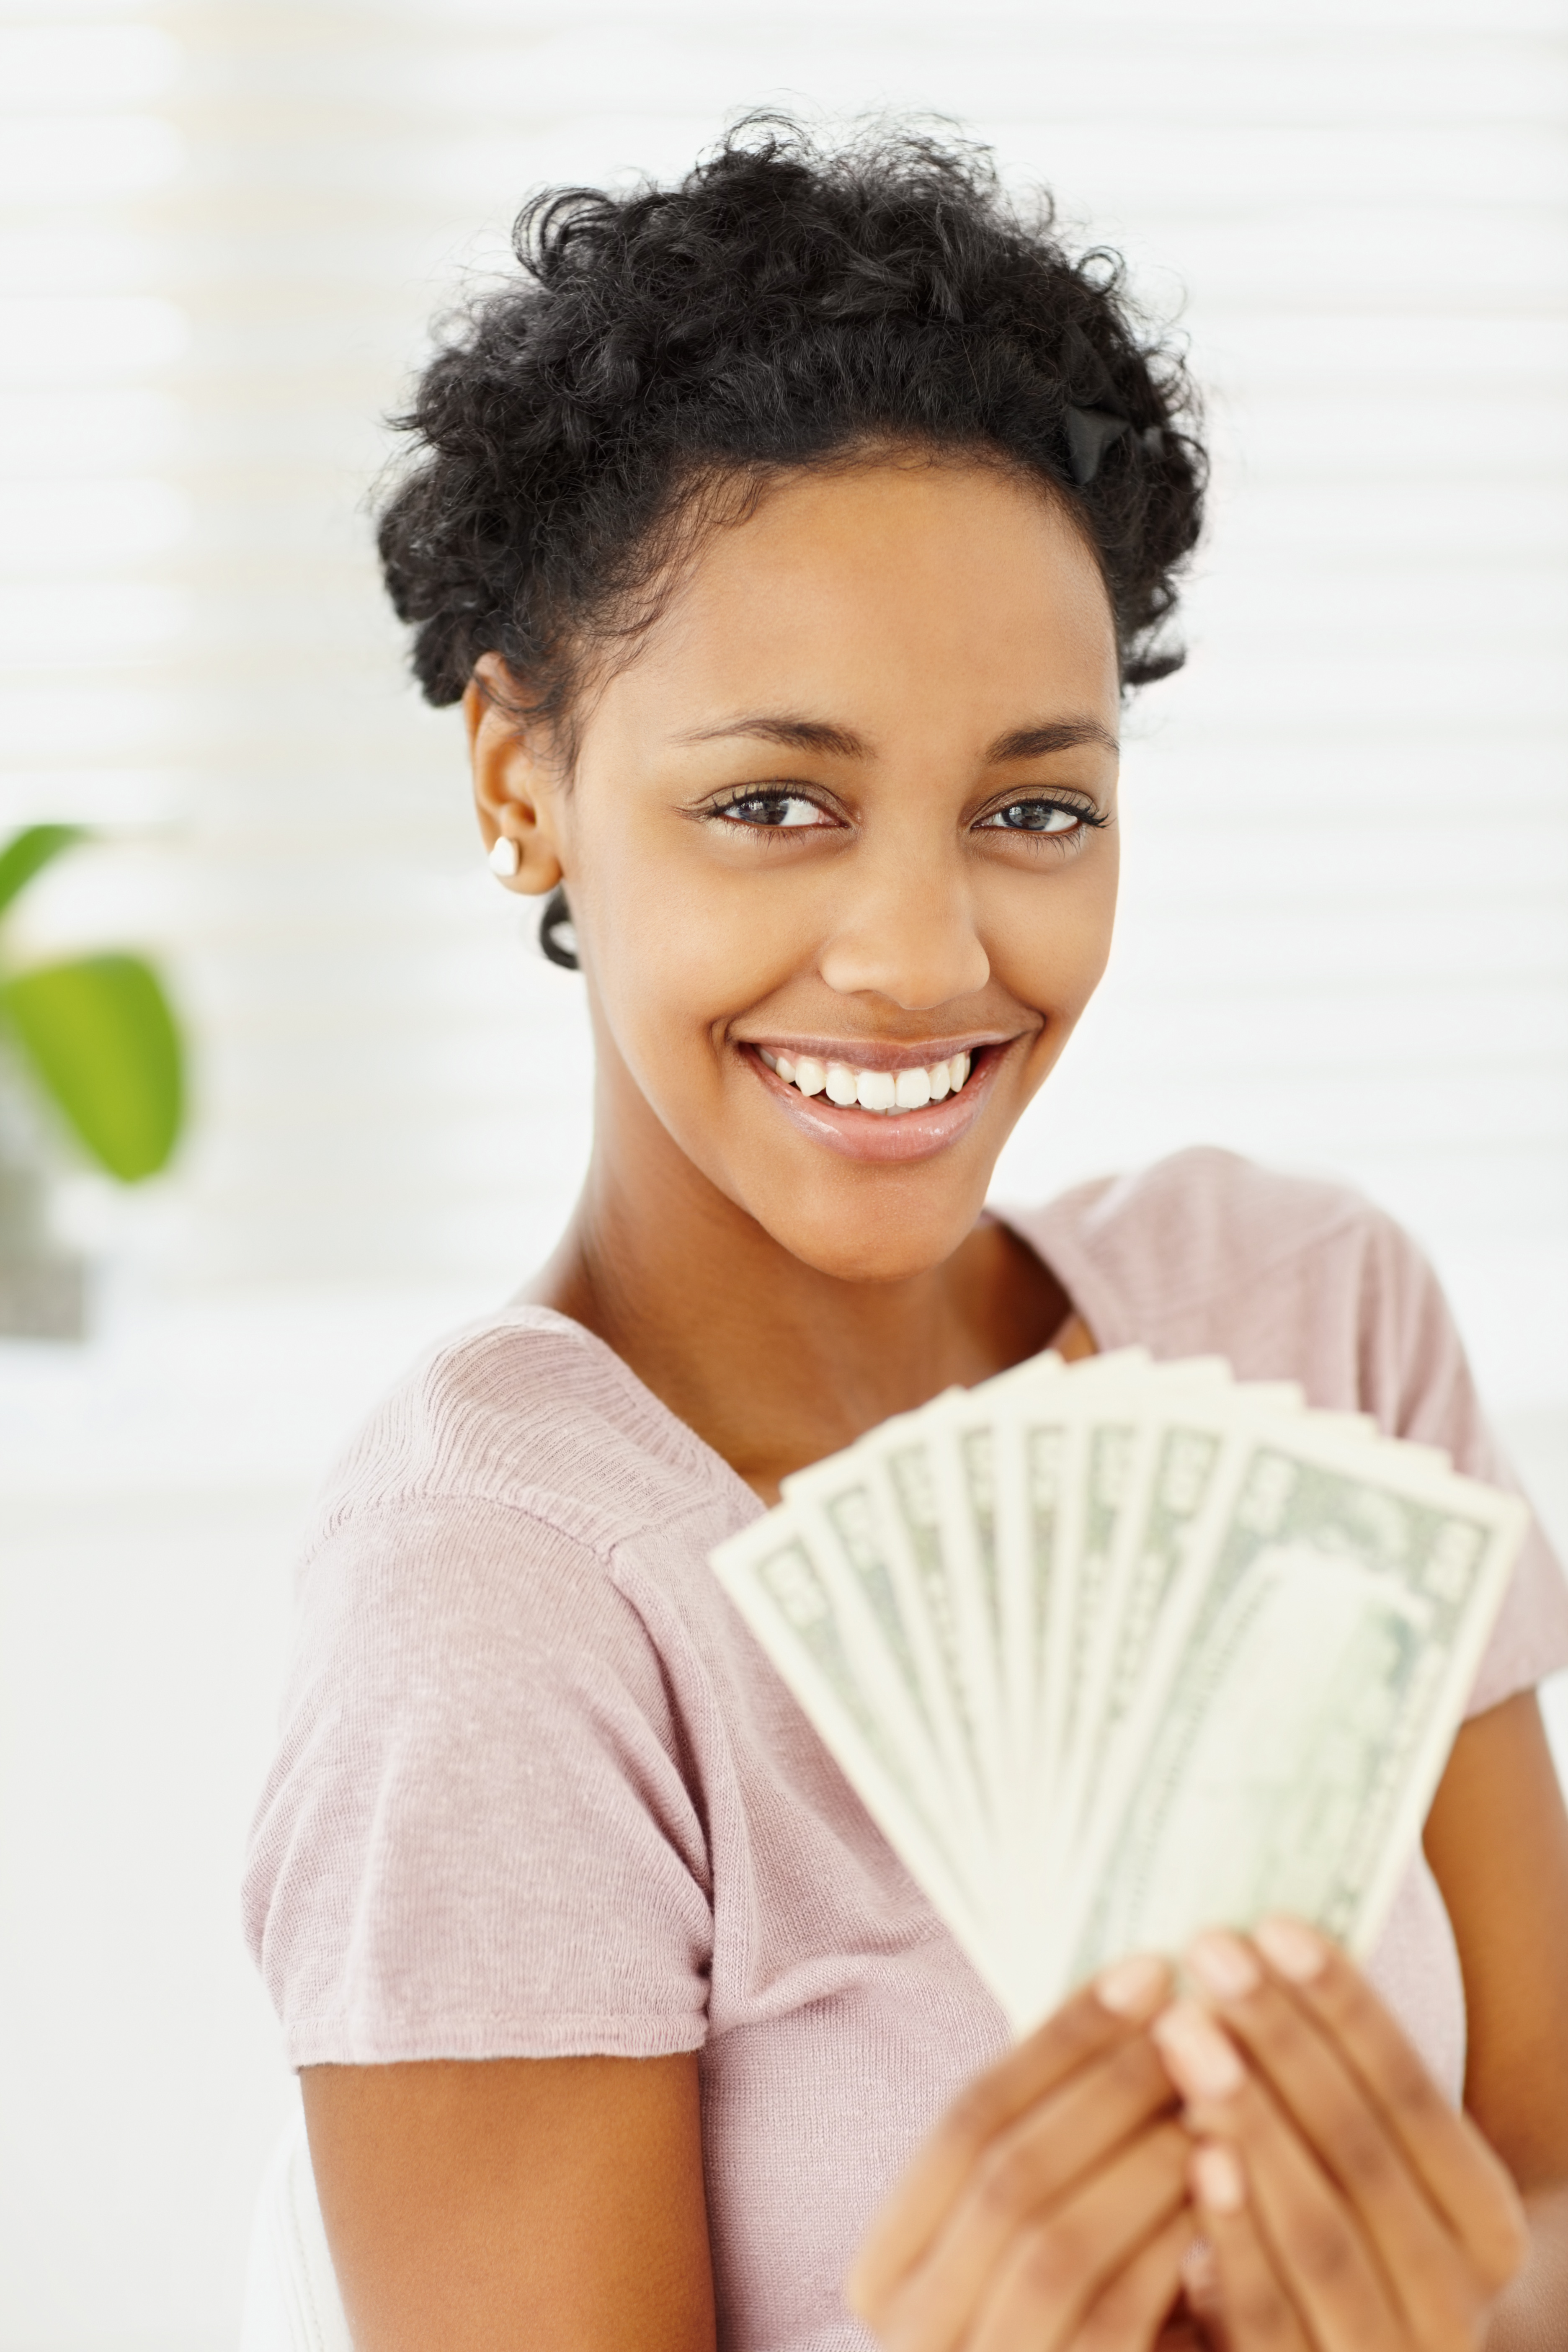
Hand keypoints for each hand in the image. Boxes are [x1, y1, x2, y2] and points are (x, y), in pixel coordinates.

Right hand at [849, 1955, 1194, 2351]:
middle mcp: (908, 2335)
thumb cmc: (1086, 2326)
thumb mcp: (1042, 2229)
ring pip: (1054, 2242)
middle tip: (1194, 2020)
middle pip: (1007, 2173)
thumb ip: (1060, 2140)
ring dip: (1142, 2159)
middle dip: (1108, 2088)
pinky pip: (1111, 2319)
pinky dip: (1171, 2243)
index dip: (1059, 2040)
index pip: (967, 2120)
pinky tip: (1226, 2183)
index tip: (1145, 1970)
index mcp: (886, 2272)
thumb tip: (1139, 1994)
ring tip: (1217, 2094)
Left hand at [1151, 1918, 1528, 2351]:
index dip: (1346, 2008)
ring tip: (1185, 2031)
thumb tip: (1264, 1949)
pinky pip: (1271, 2318)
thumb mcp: (1355, 2177)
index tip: (1272, 1924)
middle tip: (1211, 1954)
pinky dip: (1235, 2236)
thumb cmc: (1328, 2246)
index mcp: (1486, 2228)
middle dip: (1285, 2044)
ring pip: (1325, 2231)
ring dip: (1251, 2123)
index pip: (1416, 2097)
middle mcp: (1459, 2302)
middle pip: (1365, 2153)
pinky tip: (1193, 2158)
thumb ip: (1333, 2096)